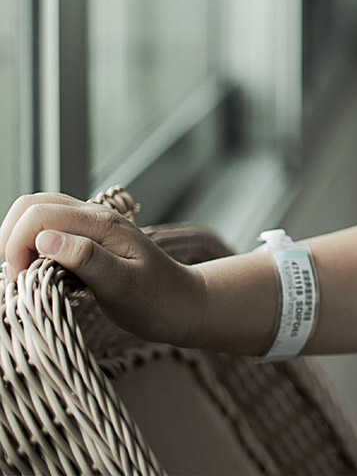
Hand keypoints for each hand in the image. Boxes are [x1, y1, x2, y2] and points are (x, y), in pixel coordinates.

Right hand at [2, 193, 204, 345]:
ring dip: (20, 241)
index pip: (37, 214)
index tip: (23, 280)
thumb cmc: (158, 300)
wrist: (185, 304)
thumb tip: (44, 239)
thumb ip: (86, 259)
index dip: (17, 245)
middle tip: (20, 277)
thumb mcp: (123, 286)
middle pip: (32, 205)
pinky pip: (51, 230)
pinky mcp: (90, 239)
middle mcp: (95, 217)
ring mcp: (92, 226)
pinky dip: (33, 246)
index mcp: (102, 224)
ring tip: (27, 275)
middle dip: (12, 239)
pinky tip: (40, 272)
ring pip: (39, 214)